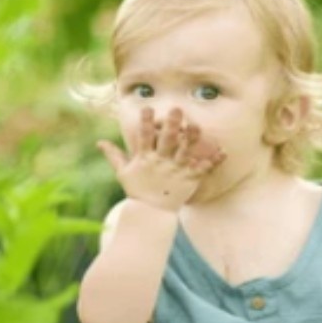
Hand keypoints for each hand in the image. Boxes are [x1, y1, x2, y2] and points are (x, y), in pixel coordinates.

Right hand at [97, 107, 224, 211]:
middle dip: (171, 125)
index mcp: (145, 158)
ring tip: (197, 126)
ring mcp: (176, 171)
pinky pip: (202, 169)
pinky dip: (212, 161)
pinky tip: (222, 152)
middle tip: (177, 109)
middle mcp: (161, 162)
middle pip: (166, 140)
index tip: (147, 108)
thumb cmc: (137, 191)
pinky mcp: (188, 180)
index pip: (143, 137)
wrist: (150, 214)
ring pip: (185, 151)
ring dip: (191, 139)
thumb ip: (113, 155)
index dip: (145, 123)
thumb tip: (99, 142)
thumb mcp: (123, 172)